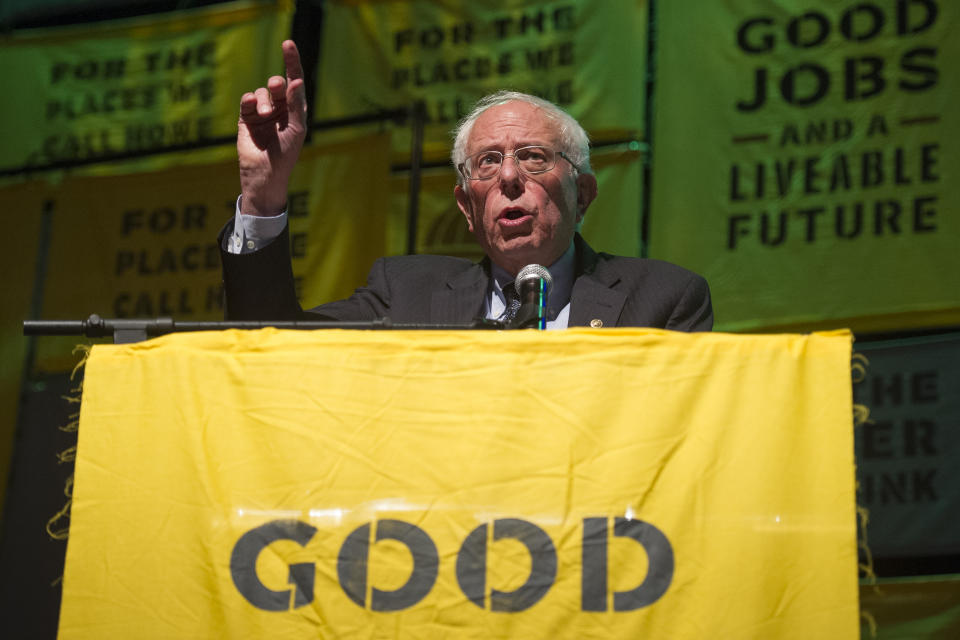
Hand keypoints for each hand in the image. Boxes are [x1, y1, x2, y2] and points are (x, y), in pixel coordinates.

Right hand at [237, 40, 306, 215]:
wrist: (264, 174)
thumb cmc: (286, 155)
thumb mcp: (296, 129)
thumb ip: (295, 105)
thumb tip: (294, 80)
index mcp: (295, 110)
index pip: (295, 80)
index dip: (292, 62)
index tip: (288, 43)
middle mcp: (279, 108)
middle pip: (277, 83)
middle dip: (277, 83)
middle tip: (278, 86)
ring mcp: (262, 112)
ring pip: (261, 92)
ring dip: (263, 100)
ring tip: (264, 114)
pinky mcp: (246, 118)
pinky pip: (247, 99)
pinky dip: (249, 100)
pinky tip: (252, 108)